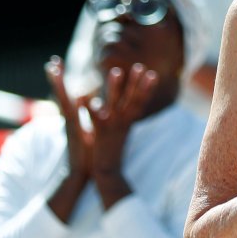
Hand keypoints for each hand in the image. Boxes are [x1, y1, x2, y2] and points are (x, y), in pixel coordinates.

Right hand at [44, 56, 92, 182]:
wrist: (80, 174)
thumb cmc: (86, 153)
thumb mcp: (86, 131)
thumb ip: (85, 116)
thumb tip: (84, 101)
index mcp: (72, 119)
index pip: (65, 95)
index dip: (59, 80)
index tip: (54, 63)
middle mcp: (69, 121)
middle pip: (61, 95)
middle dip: (56, 79)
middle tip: (51, 62)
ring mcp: (72, 127)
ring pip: (65, 102)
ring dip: (59, 85)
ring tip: (55, 69)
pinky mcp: (79, 134)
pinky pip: (76, 117)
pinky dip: (78, 107)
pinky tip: (77, 95)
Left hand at [81, 63, 158, 178]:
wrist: (107, 171)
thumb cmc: (112, 149)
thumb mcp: (121, 131)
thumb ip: (123, 117)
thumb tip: (126, 105)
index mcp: (129, 121)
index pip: (141, 101)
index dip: (147, 88)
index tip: (152, 73)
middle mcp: (123, 122)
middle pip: (132, 99)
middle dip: (136, 82)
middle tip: (140, 66)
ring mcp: (112, 127)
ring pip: (114, 103)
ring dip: (115, 87)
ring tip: (116, 70)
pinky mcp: (99, 133)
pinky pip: (94, 117)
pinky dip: (89, 107)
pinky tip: (83, 96)